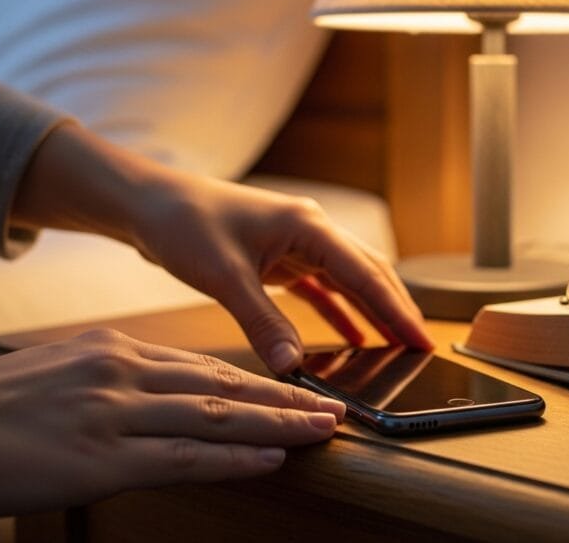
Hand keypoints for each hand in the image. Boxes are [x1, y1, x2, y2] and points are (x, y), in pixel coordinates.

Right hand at [0, 329, 345, 517]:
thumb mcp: (56, 377)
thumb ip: (109, 384)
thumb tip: (154, 401)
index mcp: (112, 352)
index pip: (204, 367)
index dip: (258, 383)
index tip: (296, 391)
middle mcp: (122, 373)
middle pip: (225, 386)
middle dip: (286, 398)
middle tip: (334, 408)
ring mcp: (114, 413)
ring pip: (218, 416)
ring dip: (279, 424)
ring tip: (323, 431)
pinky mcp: (99, 457)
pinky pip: (184, 456)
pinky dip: (235, 458)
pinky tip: (270, 458)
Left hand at [12, 124, 433, 373]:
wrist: (148, 203)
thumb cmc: (183, 222)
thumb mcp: (224, 275)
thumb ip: (261, 321)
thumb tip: (291, 365)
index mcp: (308, 226)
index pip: (366, 273)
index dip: (396, 310)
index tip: (421, 339)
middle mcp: (311, 231)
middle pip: (368, 274)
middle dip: (395, 311)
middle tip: (420, 348)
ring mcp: (297, 243)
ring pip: (348, 281)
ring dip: (371, 312)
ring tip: (395, 347)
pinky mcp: (279, 257)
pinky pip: (321, 288)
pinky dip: (338, 312)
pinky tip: (351, 339)